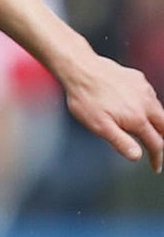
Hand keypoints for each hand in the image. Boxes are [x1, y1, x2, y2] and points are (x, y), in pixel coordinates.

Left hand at [63, 53, 163, 171]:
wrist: (81, 69)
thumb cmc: (86, 99)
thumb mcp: (99, 126)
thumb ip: (120, 142)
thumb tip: (138, 156)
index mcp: (138, 118)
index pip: (155, 143)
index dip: (157, 157)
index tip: (155, 167)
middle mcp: (146, 103)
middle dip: (163, 139)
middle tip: (158, 149)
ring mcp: (144, 89)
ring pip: (158, 109)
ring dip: (156, 122)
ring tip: (150, 130)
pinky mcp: (139, 79)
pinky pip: (149, 95)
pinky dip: (148, 106)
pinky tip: (138, 107)